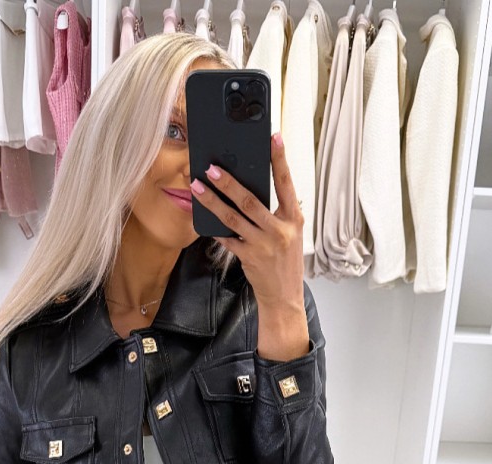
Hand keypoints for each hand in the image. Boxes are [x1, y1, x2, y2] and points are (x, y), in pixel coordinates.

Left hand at [191, 131, 304, 312]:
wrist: (284, 297)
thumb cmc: (285, 262)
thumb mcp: (289, 234)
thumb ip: (276, 213)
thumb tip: (250, 190)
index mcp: (293, 219)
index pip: (285, 183)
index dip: (279, 159)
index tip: (273, 137)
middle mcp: (279, 231)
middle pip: (251, 201)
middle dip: (229, 182)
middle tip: (212, 167)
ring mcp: (263, 245)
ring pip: (233, 218)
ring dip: (213, 201)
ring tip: (197, 187)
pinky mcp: (248, 258)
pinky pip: (227, 239)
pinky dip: (215, 228)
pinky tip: (203, 216)